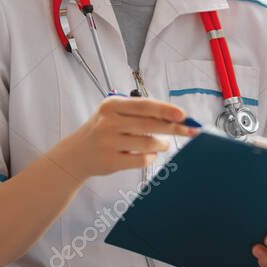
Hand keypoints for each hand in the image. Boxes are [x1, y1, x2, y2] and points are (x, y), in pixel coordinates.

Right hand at [55, 96, 197, 179]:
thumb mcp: (115, 113)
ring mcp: (108, 142)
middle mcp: (108, 122)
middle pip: (150, 125)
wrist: (77, 153)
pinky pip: (142, 159)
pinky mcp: (111, 161)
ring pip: (148, 144)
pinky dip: (151, 157)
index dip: (166, 110)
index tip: (183, 115)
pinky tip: (151, 154)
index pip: (144, 105)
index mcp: (112, 105)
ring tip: (163, 144)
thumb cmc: (104, 129)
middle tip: (189, 130)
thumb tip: (176, 116)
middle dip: (174, 128)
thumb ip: (141, 112)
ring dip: (162, 144)